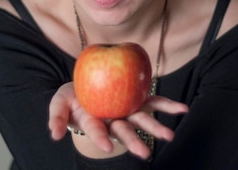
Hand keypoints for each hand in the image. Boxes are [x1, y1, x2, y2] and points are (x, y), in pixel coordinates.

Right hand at [48, 82, 187, 159]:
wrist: (87, 83)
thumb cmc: (71, 98)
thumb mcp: (59, 103)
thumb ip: (57, 117)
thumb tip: (54, 135)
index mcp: (94, 122)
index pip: (97, 131)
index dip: (100, 139)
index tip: (105, 147)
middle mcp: (114, 120)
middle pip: (124, 132)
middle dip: (134, 143)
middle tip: (145, 153)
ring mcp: (127, 110)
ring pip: (142, 120)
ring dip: (156, 128)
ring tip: (169, 136)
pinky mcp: (138, 99)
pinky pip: (155, 102)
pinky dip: (168, 106)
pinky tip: (183, 109)